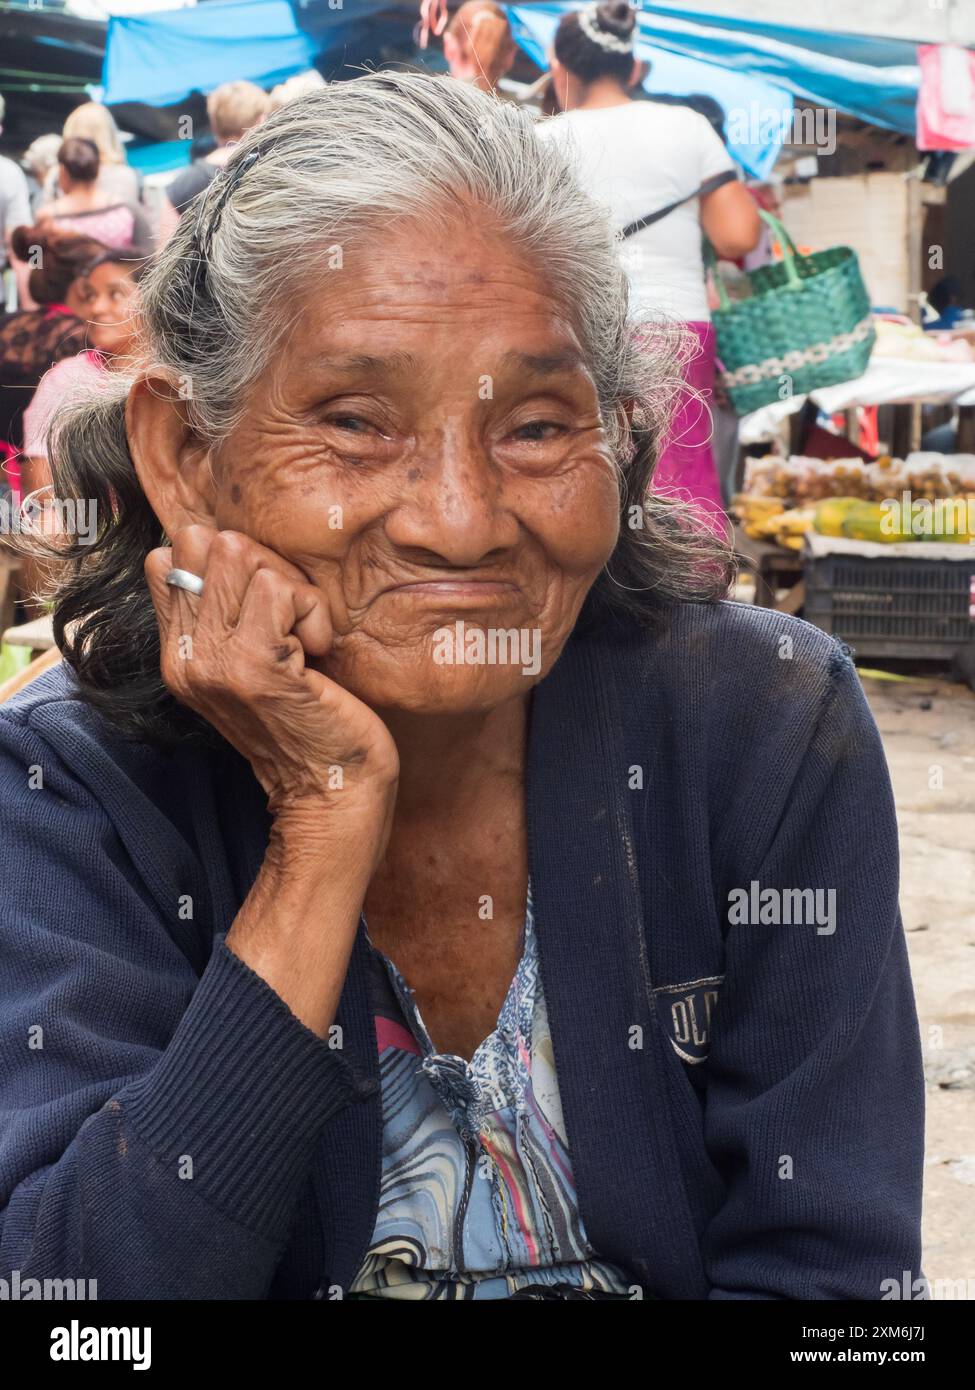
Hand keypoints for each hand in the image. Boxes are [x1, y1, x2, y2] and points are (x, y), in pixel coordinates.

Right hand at [144, 525, 398, 830]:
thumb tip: (223, 543)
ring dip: (292, 591)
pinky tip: (315, 656)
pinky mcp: (254, 667)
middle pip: (209, 542)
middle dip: (265, 567)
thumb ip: (224, 613)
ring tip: (302, 642)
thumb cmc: (307, 720)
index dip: (229, 564)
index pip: (171, 556)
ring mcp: (213, 661)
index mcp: (176, 651)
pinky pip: (281, 589)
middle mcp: (183, 655)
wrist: (330, 794)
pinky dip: (311, 613)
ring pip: (243, 556)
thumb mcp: (250, 663)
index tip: (264, 611)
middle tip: (291, 622)